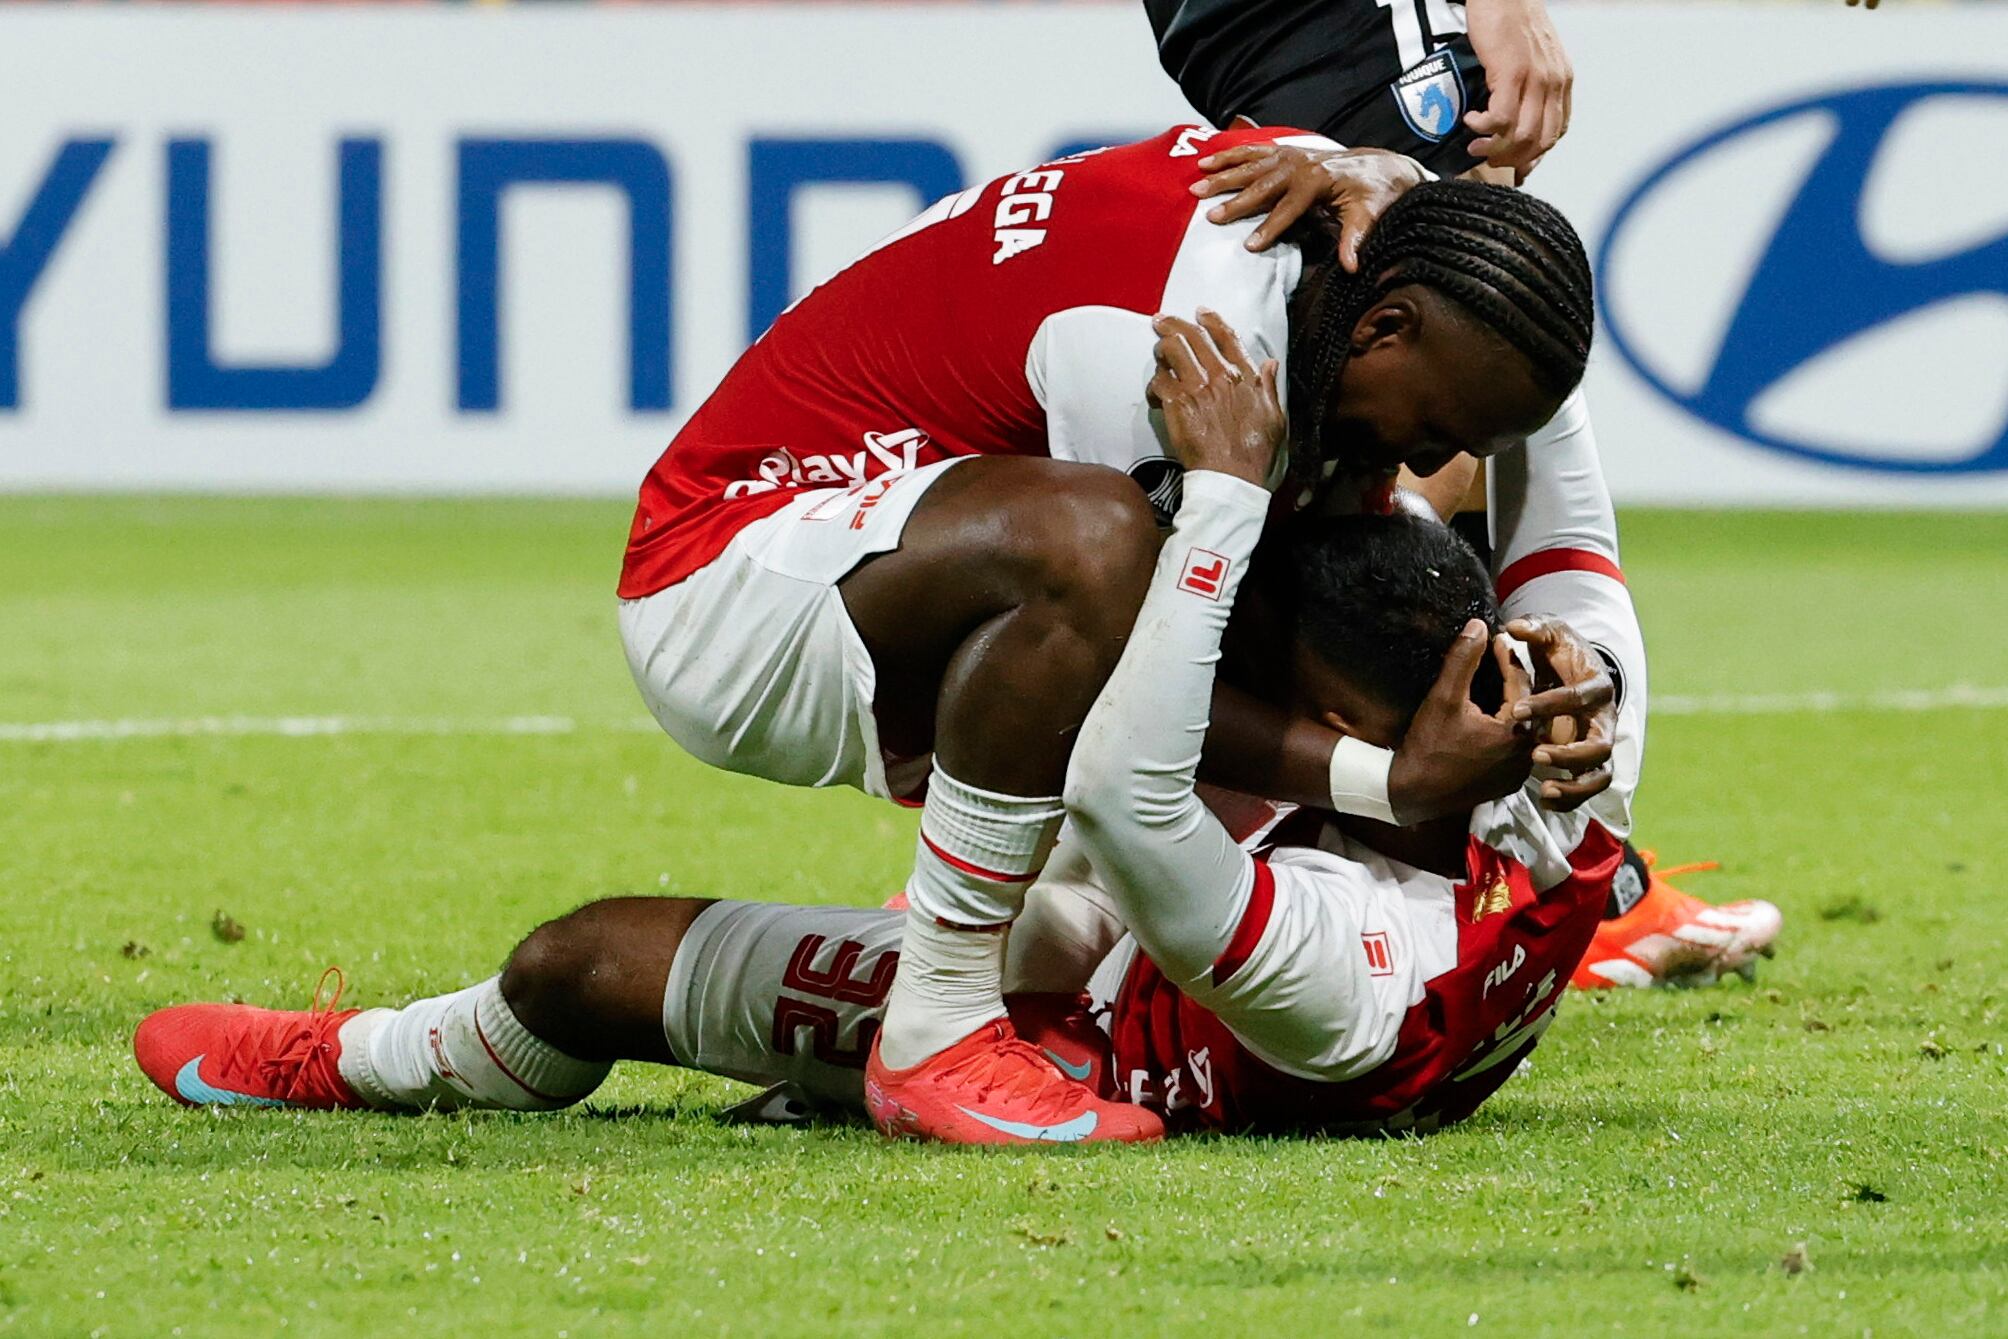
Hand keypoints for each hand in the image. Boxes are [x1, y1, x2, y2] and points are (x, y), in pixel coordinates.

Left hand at [1148, 310, 1285, 488]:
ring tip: (1158, 355)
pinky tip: (1156, 394)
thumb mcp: (1275, 417)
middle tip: (1161, 321)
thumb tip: (1271, 365)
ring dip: (1161, 350)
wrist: (1232, 477)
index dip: (1211, 320)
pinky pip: (1158, 382)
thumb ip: (1269, 387)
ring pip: (1171, 350)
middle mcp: (1220, 376)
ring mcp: (1197, 388)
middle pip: (1192, 336)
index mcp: (1245, 377)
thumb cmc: (1254, 454)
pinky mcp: (1177, 404)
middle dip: (1173, 324)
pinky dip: (1154, 385)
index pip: (1226, 336)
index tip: (1200, 312)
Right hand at [1191, 144, 1427, 264]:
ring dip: (1221, 176)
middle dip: (1234, 202)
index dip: (1269, 228)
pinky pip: (1251, 152)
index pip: (1288, 209)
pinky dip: (1228, 156)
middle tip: (1210, 217)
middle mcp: (1300, 164)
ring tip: (1196, 186)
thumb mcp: (1367, 217)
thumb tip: (1351, 267)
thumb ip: (1354, 240)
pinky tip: (1206, 162)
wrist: (1380, 165)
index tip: (1249, 246)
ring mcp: (1290, 155)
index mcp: (1317, 181)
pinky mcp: (1284, 151)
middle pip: (1261, 186)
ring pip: (1249, 165)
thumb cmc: (1373, 194)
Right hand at [1388, 620, 1536, 821]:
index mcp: (1516, 732)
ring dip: (1517, 704)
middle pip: (1530, 706)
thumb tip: (1478, 626)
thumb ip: (1463, 661)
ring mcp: (1519, 772)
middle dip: (1516, 680)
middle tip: (1504, 657)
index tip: (1498, 639)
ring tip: (1502, 683)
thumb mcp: (1443, 698)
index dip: (1508, 658)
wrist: (1413, 795)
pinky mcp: (1508, 782)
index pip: (1521, 683)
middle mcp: (1526, 754)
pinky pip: (1518, 748)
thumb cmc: (1427, 746)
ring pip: (1526, 728)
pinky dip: (1511, 729)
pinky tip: (1497, 716)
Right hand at [1461, 0, 1572, 183]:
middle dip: (1511, 159)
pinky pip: (1500, 118)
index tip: (1513, 165)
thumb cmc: (1511, 20)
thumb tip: (1516, 116)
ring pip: (1521, 136)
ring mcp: (1534, 78)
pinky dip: (1483, 127)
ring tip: (1475, 145)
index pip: (1556, 132)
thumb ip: (1533, 84)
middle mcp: (1553, 82)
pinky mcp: (1511, 73)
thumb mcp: (1535, 55)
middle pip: (1539, 141)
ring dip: (1494, 149)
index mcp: (1561, 80)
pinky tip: (1470, 120)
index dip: (1534, 155)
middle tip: (1488, 158)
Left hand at [1504, 614, 1616, 809]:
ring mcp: (1599, 743)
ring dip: (1575, 785)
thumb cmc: (1558, 650)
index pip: (1579, 698)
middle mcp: (1605, 719)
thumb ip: (1534, 628)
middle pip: (1600, 744)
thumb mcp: (1548, 633)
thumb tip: (1512, 627)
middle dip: (1569, 752)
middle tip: (1534, 754)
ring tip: (1543, 788)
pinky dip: (1570, 798)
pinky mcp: (1589, 763)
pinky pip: (1587, 787)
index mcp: (1597, 686)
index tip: (1516, 710)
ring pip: (1599, 774)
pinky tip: (1545, 798)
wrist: (1572, 668)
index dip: (1550, 705)